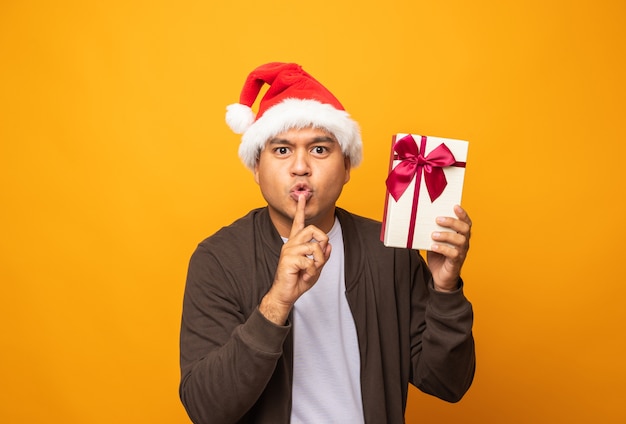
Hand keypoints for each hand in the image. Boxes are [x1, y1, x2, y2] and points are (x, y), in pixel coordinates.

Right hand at [259, 194, 331, 323]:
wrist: (286, 294)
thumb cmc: (298, 280)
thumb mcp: (315, 267)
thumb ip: (322, 256)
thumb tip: (328, 246)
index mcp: (296, 243)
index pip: (298, 222)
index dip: (301, 209)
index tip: (302, 196)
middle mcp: (291, 244)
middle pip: (312, 229)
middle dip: (323, 240)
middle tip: (321, 255)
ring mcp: (289, 251)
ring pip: (314, 247)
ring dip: (319, 261)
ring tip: (313, 270)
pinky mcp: (288, 260)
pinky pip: (309, 261)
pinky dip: (312, 271)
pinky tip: (306, 276)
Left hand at [427, 205, 471, 291]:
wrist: (440, 276)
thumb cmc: (438, 255)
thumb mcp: (435, 240)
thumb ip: (432, 231)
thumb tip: (419, 219)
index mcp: (460, 235)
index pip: (466, 222)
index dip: (463, 214)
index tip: (455, 206)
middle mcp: (464, 242)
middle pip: (465, 228)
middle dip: (452, 222)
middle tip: (438, 219)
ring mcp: (461, 252)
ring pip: (460, 240)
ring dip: (446, 235)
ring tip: (433, 234)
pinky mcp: (456, 262)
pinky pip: (453, 254)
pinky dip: (443, 248)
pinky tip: (433, 247)